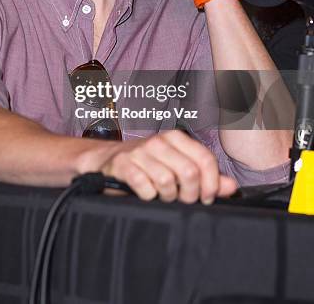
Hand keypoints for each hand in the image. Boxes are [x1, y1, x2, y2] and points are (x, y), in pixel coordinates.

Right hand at [100, 130, 236, 202]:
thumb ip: (205, 177)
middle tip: (185, 200)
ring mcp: (140, 151)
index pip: (205, 159)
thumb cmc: (147, 165)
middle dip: (190, 194)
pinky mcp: (123, 164)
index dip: (211, 183)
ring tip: (164, 196)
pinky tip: (147, 193)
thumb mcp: (177, 166)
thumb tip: (231, 187)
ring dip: (168, 197)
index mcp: (176, 138)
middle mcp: (159, 141)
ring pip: (168, 181)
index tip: (207, 197)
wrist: (107, 160)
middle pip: (189, 172)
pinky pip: (145, 186)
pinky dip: (149, 195)